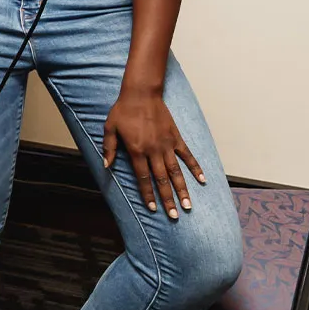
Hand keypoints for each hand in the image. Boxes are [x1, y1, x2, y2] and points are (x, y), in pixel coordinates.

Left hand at [103, 88, 204, 218]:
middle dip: (168, 199)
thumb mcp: (110, 128)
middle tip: (173, 216)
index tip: (153, 208)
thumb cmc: (123, 110)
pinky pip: (188, 156)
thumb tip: (106, 166)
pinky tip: (202, 180)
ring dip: (183, 190)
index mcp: (136, 151)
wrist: (141, 93)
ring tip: (188, 206)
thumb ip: (109, 148)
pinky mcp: (176, 138)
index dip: (148, 194)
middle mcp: (153, 151)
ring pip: (176, 172)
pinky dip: (195, 168)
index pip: (143, 178)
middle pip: (162, 180)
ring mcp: (167, 145)